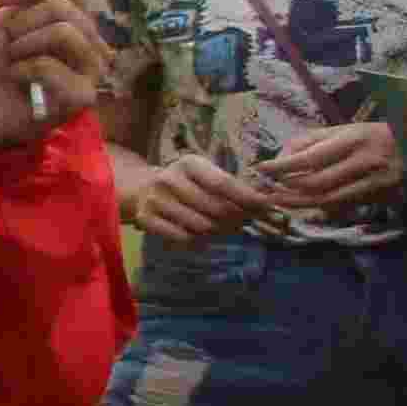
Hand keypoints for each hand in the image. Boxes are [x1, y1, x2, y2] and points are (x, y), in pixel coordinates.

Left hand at [0, 0, 111, 150]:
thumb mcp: (6, 18)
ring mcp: (90, 73)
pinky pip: (54, 66)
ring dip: (24, 43)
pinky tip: (14, 79)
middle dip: (22, 21)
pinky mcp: (80, 99)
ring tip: (12, 60)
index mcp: (78, 22)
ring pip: (65, 32)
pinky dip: (24, 68)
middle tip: (6, 42)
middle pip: (66, 7)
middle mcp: (92, 45)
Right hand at [122, 153, 274, 247]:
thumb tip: (265, 205)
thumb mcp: (204, 174)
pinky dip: (199, 241)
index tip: (265, 207)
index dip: (247, 198)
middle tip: (246, 222)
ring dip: (220, 231)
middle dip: (237, 218)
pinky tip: (204, 236)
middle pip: (216, 208)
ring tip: (226, 229)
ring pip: (202, 225)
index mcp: (189, 164)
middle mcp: (170, 179)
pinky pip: (183, 237)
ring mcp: (156, 199)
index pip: (223, 183)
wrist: (141, 188)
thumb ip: (231, 186)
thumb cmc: (185, 182)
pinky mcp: (146, 219)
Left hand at [251, 122, 404, 213]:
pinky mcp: (380, 198)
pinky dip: (319, 208)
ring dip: (297, 203)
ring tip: (277, 200)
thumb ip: (309, 143)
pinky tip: (303, 204)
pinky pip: (342, 207)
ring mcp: (376, 183)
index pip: (310, 157)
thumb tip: (278, 160)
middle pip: (316, 183)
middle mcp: (367, 162)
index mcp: (355, 139)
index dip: (282, 166)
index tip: (260, 168)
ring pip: (327, 201)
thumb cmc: (369, 136)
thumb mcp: (341, 130)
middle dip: (286, 189)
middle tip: (266, 190)